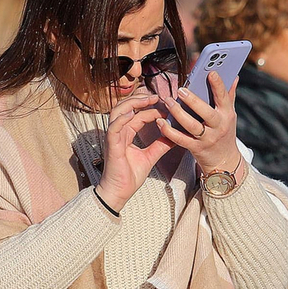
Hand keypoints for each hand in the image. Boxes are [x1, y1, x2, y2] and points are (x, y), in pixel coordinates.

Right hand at [95, 93, 171, 211]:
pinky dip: (122, 119)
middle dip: (140, 100)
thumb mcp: (150, 157)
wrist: (119, 192)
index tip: (164, 106)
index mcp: (126, 134)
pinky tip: (133, 113)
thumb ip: (161, 145)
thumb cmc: (130, 176)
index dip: (150, 109)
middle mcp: (119, 133)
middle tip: (157, 96)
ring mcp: (113, 138)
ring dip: (132, 103)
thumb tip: (175, 137)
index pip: (138, 115)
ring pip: (118, 113)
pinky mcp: (111, 145)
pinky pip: (114, 127)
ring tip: (147, 99)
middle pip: (126, 109)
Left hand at [156, 72, 242, 174]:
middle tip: (181, 90)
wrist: (224, 161)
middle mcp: (218, 127)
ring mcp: (207, 139)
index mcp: (227, 115)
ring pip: (192, 125)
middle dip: (194, 101)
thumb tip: (233, 76)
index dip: (218, 85)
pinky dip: (169, 131)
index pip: (224, 98)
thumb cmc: (224, 133)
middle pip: (206, 113)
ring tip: (168, 102)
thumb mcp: (230, 115)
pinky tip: (160, 122)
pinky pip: (180, 139)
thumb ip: (229, 96)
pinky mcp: (195, 148)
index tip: (211, 72)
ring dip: (178, 113)